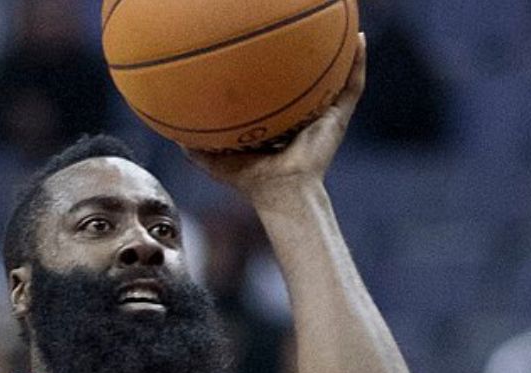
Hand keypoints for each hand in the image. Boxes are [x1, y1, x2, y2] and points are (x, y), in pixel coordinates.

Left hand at [182, 33, 366, 203]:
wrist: (279, 190)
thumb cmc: (250, 179)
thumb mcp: (214, 159)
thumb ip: (193, 147)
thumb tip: (170, 131)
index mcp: (276, 121)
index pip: (275, 90)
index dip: (272, 71)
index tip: (261, 48)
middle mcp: (301, 115)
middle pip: (306, 79)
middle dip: (306, 55)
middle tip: (301, 30)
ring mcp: (322, 115)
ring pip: (335, 76)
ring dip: (341, 51)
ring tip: (343, 23)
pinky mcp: (337, 118)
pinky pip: (352, 85)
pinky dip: (359, 62)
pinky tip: (360, 38)